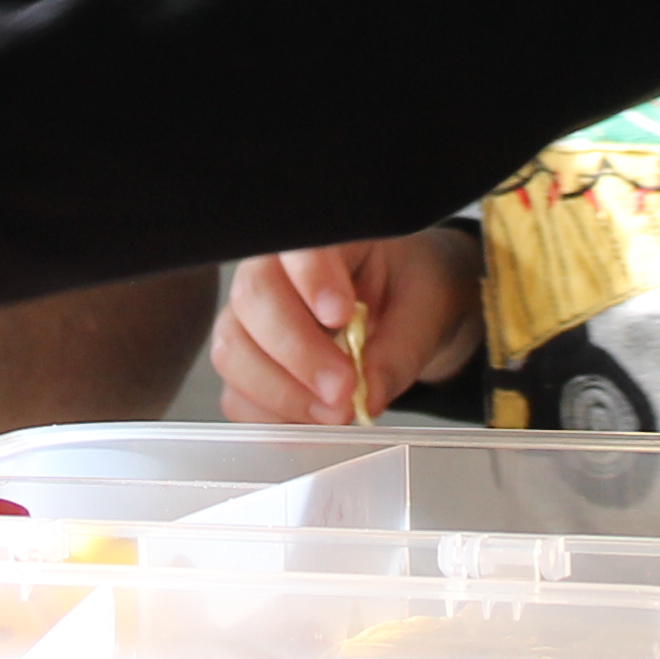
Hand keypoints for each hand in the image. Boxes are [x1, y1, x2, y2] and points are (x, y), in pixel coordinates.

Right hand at [211, 228, 481, 423]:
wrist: (404, 306)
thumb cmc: (411, 290)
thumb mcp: (426, 309)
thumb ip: (400, 350)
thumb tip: (366, 397)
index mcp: (323, 236)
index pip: (299, 244)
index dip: (311, 278)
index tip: (341, 314)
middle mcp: (273, 269)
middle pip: (254, 299)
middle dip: (297, 352)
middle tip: (343, 390)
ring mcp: (251, 316)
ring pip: (233, 350)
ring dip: (282, 393)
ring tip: (336, 412)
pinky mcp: (247, 362)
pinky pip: (236, 394)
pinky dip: (273, 418)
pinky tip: (314, 421)